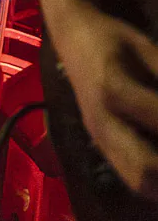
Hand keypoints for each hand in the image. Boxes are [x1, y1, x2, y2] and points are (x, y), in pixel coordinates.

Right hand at [58, 0, 157, 199]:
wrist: (71, 36)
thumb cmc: (112, 37)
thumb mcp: (145, 48)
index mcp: (113, 88)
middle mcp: (103, 121)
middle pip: (145, 171)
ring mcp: (99, 137)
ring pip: (138, 182)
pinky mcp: (101, 144)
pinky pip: (132, 177)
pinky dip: (157, 183)